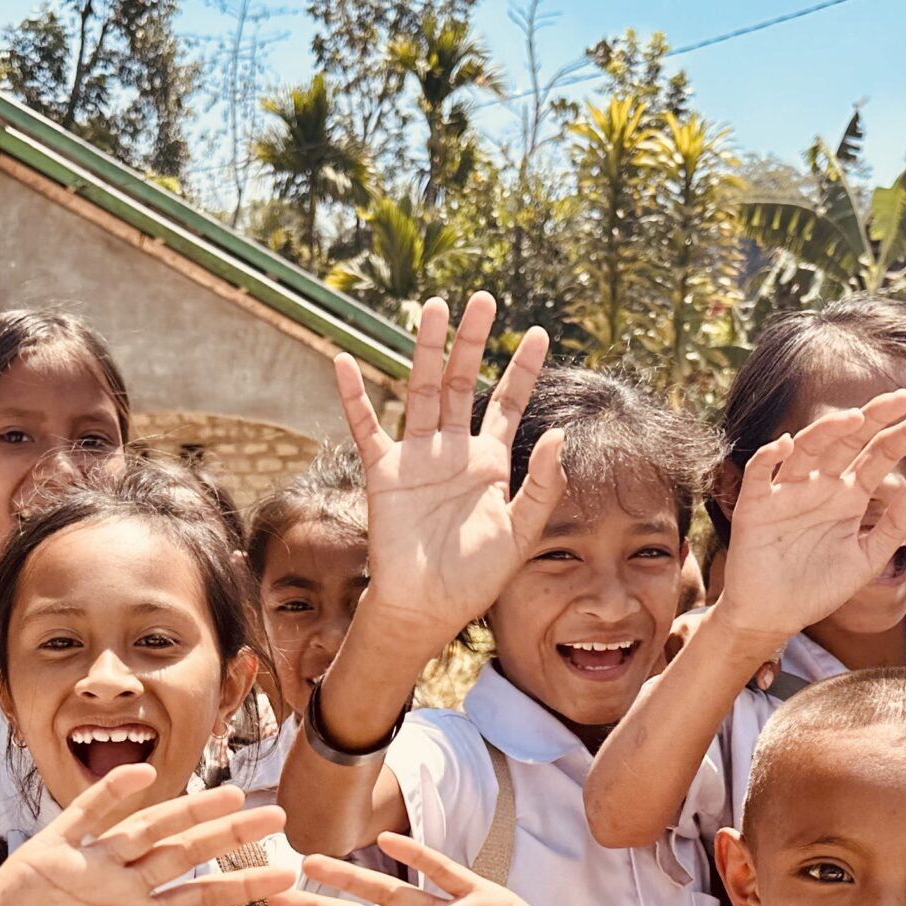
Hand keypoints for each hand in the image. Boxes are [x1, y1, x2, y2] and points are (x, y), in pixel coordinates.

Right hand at [0, 768, 294, 905]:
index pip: (202, 898)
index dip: (244, 886)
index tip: (285, 875)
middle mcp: (120, 888)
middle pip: (186, 854)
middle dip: (231, 835)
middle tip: (277, 815)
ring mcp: (88, 867)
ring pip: (148, 828)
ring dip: (189, 810)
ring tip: (231, 793)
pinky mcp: (50, 852)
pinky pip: (86, 815)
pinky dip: (112, 794)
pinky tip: (145, 776)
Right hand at [334, 293, 565, 648]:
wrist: (427, 606)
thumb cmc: (476, 578)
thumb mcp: (522, 533)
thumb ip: (543, 486)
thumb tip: (560, 436)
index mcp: (489, 463)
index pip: (508, 404)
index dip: (524, 370)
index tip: (540, 333)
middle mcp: (452, 451)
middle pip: (463, 382)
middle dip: (474, 342)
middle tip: (484, 299)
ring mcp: (416, 458)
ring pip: (422, 390)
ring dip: (427, 349)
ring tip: (434, 307)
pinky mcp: (384, 472)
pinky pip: (366, 427)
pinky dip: (353, 396)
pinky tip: (344, 361)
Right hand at [712, 393, 905, 649]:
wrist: (773, 617)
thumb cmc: (818, 589)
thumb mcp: (867, 560)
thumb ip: (895, 525)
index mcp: (848, 496)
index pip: (879, 456)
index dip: (904, 437)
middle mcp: (820, 486)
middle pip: (848, 440)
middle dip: (874, 417)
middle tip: (902, 398)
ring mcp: (787, 492)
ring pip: (807, 448)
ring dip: (828, 430)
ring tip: (854, 418)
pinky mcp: (755, 506)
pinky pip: (760, 472)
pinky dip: (770, 457)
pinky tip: (787, 445)